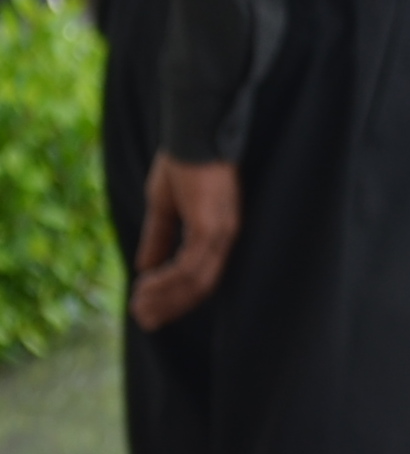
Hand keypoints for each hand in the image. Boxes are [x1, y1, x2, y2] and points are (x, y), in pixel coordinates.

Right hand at [132, 155, 242, 330]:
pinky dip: (169, 280)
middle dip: (172, 306)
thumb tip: (146, 267)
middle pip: (203, 285)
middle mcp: (226, 235)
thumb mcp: (165, 205)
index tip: (151, 310)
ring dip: (167, 297)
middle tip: (145, 322)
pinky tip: (146, 285)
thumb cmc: (182, 163)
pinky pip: (191, 264)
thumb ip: (159, 237)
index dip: (177, 296)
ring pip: (197, 280)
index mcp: (218, 232)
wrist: (193, 132)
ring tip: (140, 308)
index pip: (202, 275)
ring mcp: (222, 232)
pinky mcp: (212, 225)